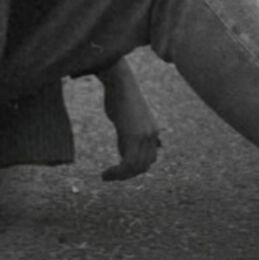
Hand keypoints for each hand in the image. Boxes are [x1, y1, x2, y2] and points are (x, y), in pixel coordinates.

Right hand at [100, 61, 161, 181]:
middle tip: (111, 176)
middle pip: (144, 166)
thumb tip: (125, 153)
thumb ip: (129, 136)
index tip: (120, 170)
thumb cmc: (119, 97)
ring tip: (106, 176)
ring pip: (136, 167)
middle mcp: (152, 136)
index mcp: (153, 132)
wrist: (119, 83)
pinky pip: (127, 163)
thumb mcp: (127, 120)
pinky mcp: (134, 136)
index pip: (149, 159)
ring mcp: (145, 137)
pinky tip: (105, 173)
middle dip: (127, 174)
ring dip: (120, 176)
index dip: (135, 168)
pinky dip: (117, 172)